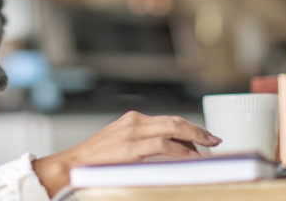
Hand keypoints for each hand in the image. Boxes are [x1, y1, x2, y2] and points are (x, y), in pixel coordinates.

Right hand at [31, 111, 220, 196]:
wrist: (71, 166)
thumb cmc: (94, 161)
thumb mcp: (120, 146)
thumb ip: (141, 145)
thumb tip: (167, 152)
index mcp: (132, 120)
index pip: (168, 120)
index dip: (189, 128)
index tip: (204, 137)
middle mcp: (134, 121)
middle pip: (174, 121)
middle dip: (198, 130)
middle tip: (215, 139)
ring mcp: (133, 132)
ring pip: (172, 128)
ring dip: (195, 137)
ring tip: (209, 147)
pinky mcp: (131, 147)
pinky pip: (163, 145)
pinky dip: (181, 149)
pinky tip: (192, 156)